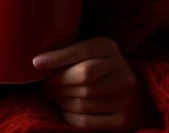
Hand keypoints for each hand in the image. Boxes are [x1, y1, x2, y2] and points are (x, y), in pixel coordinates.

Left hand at [33, 37, 153, 131]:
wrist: (132, 93)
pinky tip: (65, 110)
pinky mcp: (123, 119)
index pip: (82, 51)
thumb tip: (38, 62)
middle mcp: (122, 71)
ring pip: (82, 101)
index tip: (37, 63)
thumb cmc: (95, 68)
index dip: (58, 57)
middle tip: (46, 87)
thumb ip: (67, 53)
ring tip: (54, 97)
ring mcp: (126, 97)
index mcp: (109, 48)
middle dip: (57, 83)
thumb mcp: (86, 53)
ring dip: (61, 101)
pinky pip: (86, 121)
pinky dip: (69, 116)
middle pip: (83, 77)